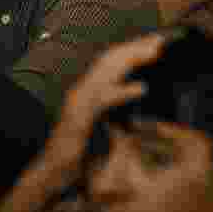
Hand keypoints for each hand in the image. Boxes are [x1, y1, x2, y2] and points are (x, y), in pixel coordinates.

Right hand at [43, 34, 165, 174]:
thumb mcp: (104, 124)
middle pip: (109, 59)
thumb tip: (143, 95)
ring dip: (131, 60)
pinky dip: (123, 92)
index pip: (110, 60)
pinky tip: (142, 88)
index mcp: (88, 90)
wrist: (53, 174)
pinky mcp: (79, 120)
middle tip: (159, 40)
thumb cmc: (80, 152)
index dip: (133, 48)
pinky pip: (102, 101)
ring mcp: (78, 103)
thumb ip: (120, 109)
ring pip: (105, 72)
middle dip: (135, 46)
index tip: (156, 41)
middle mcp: (82, 90)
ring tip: (153, 53)